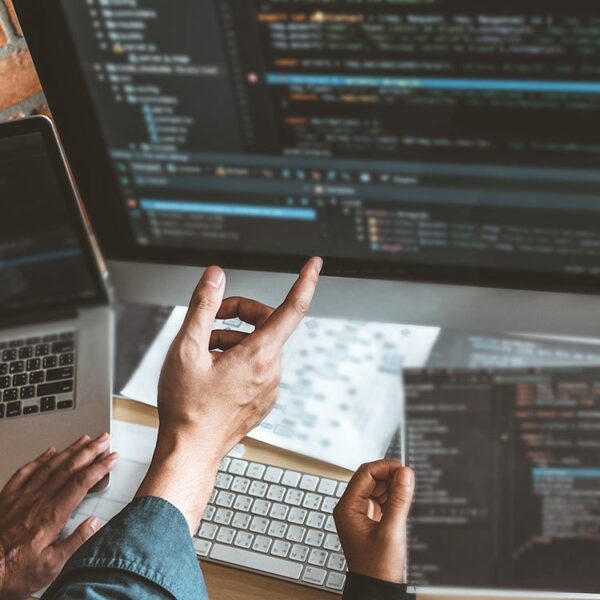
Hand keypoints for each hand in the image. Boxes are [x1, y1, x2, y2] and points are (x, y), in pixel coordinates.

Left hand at [0, 434, 118, 598]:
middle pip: (70, 468)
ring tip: (84, 439)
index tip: (112, 458)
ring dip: (71, 450)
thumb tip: (96, 522)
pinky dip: (40, 458)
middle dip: (90, 450)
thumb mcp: (51, 566)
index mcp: (52, 515)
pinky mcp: (7, 498)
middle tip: (103, 439)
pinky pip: (26, 471)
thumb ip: (76, 542)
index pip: (82, 482)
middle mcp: (38, 501)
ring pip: (51, 465)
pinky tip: (49, 452)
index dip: (100, 467)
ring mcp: (22, 497)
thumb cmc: (13, 571)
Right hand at [137, 257, 322, 528]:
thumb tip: (215, 278)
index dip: (304, 281)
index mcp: (259, 356)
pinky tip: (211, 372)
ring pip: (258, 345)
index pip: (292, 308)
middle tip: (210, 319)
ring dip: (231, 339)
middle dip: (239, 314)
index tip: (314, 265)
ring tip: (202, 354)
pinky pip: (256, 366)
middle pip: (266, 323)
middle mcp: (272, 371)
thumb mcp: (186, 349)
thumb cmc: (187, 408)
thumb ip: (203, 307)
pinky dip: (237, 359)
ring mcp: (270, 387)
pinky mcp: (263, 399)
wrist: (190, 451)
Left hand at [334, 460, 413, 583]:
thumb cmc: (377, 569)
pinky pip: (383, 501)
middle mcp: (351, 508)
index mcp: (348, 508)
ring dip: (394, 488)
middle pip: (372, 480)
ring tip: (411, 492)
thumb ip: (399, 500)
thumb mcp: (391, 532)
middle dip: (391, 477)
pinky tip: (406, 503)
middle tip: (411, 479)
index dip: (385, 467)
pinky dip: (395, 499)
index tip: (404, 467)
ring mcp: (361, 515)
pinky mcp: (372, 522)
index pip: (365, 474)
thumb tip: (405, 474)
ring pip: (379, 489)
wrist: (377, 592)